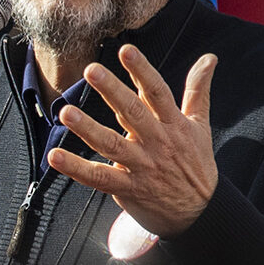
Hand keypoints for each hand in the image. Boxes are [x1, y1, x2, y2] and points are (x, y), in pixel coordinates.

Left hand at [50, 45, 219, 237]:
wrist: (201, 213)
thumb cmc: (196, 164)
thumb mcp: (200, 125)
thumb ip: (198, 90)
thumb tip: (209, 58)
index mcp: (174, 124)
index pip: (157, 93)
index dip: (142, 71)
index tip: (126, 51)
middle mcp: (157, 142)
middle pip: (133, 113)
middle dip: (112, 91)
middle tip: (91, 70)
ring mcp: (142, 166)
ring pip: (111, 144)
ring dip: (87, 129)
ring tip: (66, 113)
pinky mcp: (129, 188)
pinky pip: (99, 178)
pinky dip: (76, 168)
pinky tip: (54, 156)